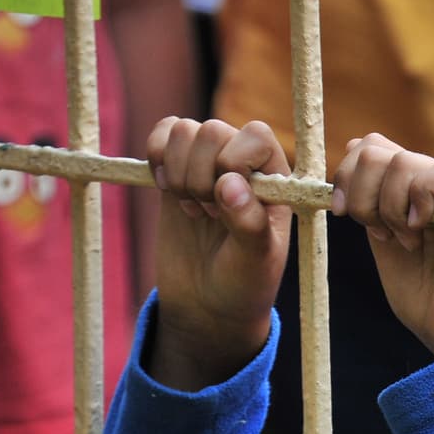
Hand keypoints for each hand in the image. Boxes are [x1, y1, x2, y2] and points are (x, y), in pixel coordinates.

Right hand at [145, 117, 293, 388]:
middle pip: (212, 130)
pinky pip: (162, 133)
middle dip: (200, 175)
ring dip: (179, 171)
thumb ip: (249, 222)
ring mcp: (207, 163)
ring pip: (183, 129)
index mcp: (275, 177)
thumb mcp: (255, 260)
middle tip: (208, 214)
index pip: (255, 135)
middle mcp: (244, 162)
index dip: (233, 162)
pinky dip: (157, 156)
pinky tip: (167, 190)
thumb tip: (229, 182)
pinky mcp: (176, 169)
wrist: (208, 303)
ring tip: (194, 208)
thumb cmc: (244, 282)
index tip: (225, 205)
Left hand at [333, 134, 433, 357]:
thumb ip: (370, 205)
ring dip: (391, 206)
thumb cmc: (423, 297)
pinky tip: (421, 228)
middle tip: (380, 233)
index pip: (367, 146)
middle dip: (363, 195)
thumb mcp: (381, 242)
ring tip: (407, 241)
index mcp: (405, 189)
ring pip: (404, 160)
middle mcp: (429, 183)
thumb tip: (348, 168)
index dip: (346, 175)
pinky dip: (423, 198)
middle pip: (376, 147)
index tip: (342, 215)